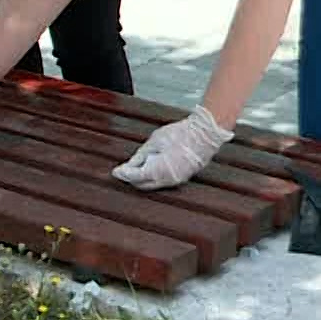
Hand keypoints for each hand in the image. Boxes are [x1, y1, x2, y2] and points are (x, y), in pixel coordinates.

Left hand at [111, 106, 232, 189]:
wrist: (205, 134)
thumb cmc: (180, 134)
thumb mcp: (154, 141)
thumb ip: (140, 155)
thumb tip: (129, 164)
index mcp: (157, 170)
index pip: (134, 176)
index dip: (123, 173)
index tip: (115, 171)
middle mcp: (166, 180)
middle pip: (142, 184)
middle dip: (131, 178)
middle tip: (123, 170)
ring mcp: (176, 181)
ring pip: (153, 184)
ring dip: (143, 178)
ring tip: (137, 166)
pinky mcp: (182, 179)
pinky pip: (163, 181)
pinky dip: (154, 176)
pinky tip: (151, 166)